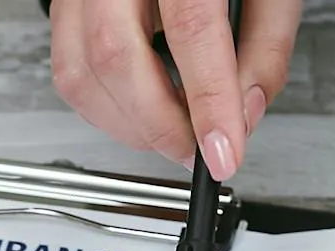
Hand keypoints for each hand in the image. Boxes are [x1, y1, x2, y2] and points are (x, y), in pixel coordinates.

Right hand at [49, 0, 299, 176]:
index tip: (221, 152)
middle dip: (160, 126)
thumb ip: (266, 45)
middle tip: (196, 150)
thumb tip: (244, 115)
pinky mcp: (68, 9)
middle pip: (117, 57)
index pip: (190, 28)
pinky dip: (108, 110)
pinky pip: (70, 75)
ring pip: (83, 76)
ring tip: (173, 131)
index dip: (208, 101)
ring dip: (131, 126)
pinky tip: (143, 111)